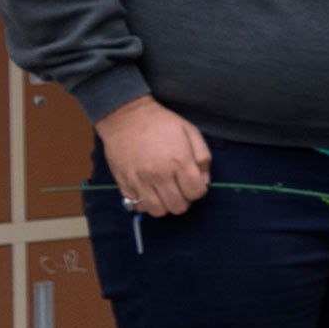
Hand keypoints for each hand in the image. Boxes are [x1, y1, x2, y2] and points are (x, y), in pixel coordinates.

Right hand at [96, 97, 211, 219]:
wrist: (126, 117)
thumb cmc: (162, 123)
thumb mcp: (191, 132)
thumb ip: (203, 157)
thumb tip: (205, 181)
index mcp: (179, 161)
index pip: (195, 193)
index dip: (198, 190)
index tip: (193, 183)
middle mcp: (159, 174)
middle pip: (178, 206)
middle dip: (183, 200)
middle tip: (179, 189)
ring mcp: (139, 180)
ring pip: (157, 211)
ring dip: (165, 206)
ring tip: (164, 193)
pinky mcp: (123, 182)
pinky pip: (136, 206)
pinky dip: (144, 204)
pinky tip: (148, 192)